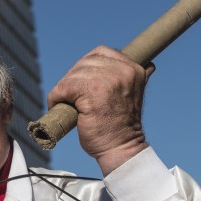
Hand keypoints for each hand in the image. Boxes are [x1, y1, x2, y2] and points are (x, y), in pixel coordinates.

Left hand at [47, 46, 151, 174]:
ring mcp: (107, 81)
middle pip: (85, 62)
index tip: (80, 82)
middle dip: (73, 77)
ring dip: (63, 88)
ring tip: (64, 102)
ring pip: (73, 74)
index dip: (86, 66)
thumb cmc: (120, 126)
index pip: (101, 52)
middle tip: (69, 95)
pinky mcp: (91, 93)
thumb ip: (127, 78)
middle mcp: (123, 71)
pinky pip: (64, 87)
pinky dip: (56, 96)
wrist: (120, 149)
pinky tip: (57, 105)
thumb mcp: (129, 95)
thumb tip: (144, 65)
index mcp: (134, 68)